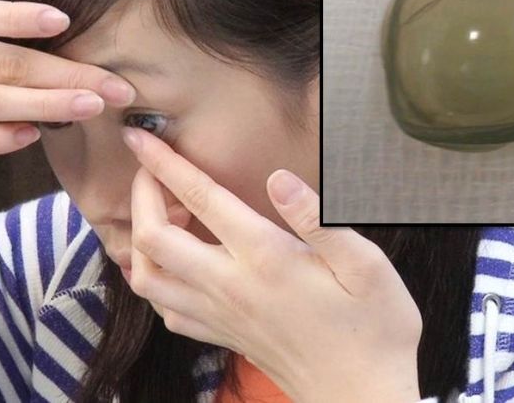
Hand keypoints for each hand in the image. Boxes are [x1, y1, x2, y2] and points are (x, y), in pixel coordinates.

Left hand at [121, 127, 422, 402]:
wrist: (360, 395)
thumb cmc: (374, 328)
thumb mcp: (366, 266)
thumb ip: (319, 219)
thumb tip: (278, 178)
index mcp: (264, 258)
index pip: (200, 199)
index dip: (163, 163)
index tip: (139, 137)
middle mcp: (229, 286)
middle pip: (152, 239)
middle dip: (139, 196)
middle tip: (149, 171)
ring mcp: (219, 315)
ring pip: (147, 279)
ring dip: (139, 240)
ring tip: (160, 214)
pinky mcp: (219, 336)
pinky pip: (165, 309)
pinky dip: (155, 280)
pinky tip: (175, 262)